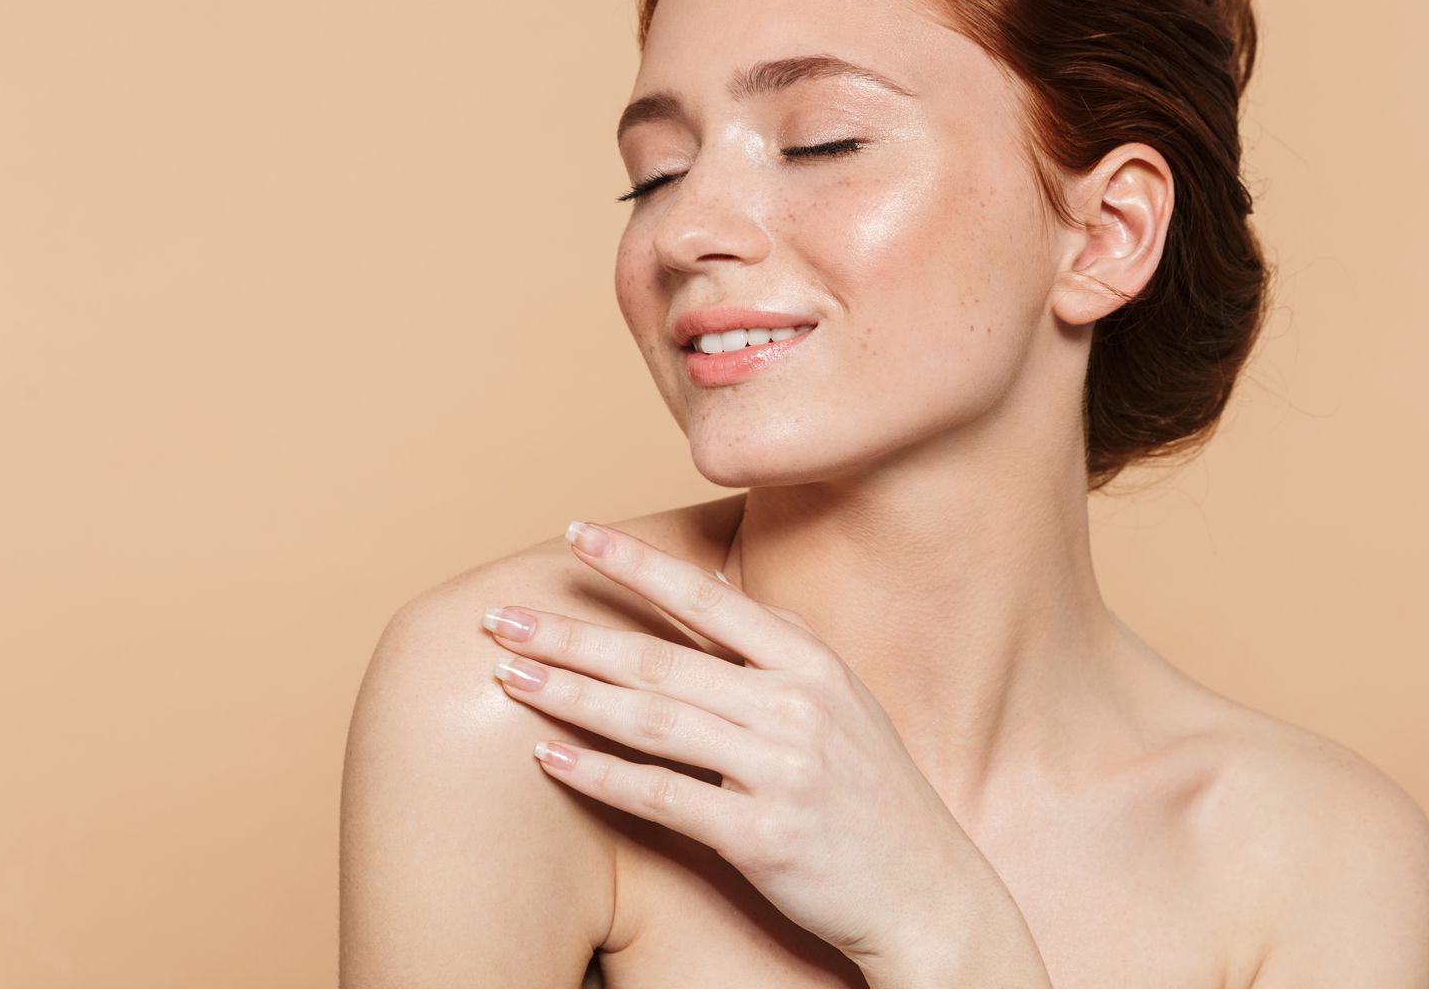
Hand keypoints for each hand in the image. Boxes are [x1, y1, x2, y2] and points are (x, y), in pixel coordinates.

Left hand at [477, 518, 1008, 970]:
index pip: (707, 598)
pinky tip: (550, 759)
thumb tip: (707, 589)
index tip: (578, 536)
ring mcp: (781, 769)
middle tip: (502, 616)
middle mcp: (796, 705)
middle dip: (572, 633)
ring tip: (508, 676)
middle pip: (660, 658)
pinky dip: (601, 775)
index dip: (637, 564)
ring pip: (652, 719)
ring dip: (572, 696)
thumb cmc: (872, 795)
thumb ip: (778, 650)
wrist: (927, 893)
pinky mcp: (763, 834)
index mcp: (812, 662)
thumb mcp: (842, 702)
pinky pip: (664, 796)